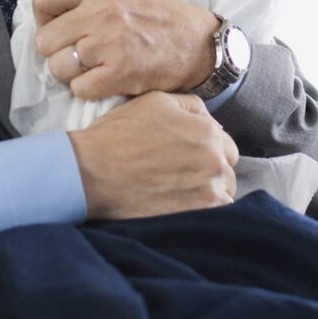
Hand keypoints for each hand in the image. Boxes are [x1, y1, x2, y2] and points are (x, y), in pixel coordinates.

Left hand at [10, 0, 219, 99]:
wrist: (199, 42)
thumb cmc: (152, 14)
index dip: (44, 18)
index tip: (62, 24)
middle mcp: (104, 11)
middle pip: (44, 40)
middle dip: (57, 50)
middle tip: (80, 50)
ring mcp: (112, 44)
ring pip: (58, 67)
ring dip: (72, 73)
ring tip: (94, 66)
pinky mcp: (121, 73)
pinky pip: (79, 89)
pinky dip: (88, 89)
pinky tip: (105, 79)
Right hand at [67, 91, 238, 218]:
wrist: (90, 172)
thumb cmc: (118, 134)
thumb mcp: (155, 101)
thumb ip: (191, 106)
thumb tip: (211, 121)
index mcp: (208, 132)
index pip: (227, 146)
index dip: (208, 150)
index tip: (189, 157)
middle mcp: (214, 161)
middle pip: (227, 171)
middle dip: (211, 172)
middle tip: (182, 175)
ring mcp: (207, 192)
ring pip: (223, 194)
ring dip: (208, 194)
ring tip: (179, 193)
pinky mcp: (195, 217)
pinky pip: (214, 217)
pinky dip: (202, 213)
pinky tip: (180, 207)